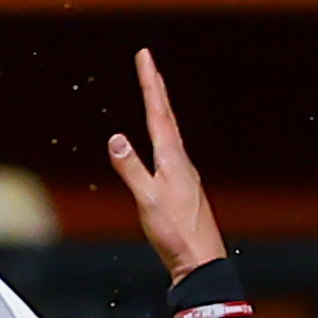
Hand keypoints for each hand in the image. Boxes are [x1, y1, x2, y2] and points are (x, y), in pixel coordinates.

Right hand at [104, 48, 226, 276]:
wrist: (201, 260)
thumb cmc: (175, 233)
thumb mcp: (147, 200)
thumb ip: (131, 169)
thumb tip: (116, 139)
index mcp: (172, 158)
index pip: (158, 112)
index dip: (150, 83)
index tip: (145, 57)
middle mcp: (181, 160)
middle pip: (166, 116)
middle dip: (155, 87)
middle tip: (147, 62)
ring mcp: (184, 172)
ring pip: (169, 131)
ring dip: (160, 108)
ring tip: (154, 92)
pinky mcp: (183, 186)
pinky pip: (170, 148)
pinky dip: (162, 131)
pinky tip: (161, 140)